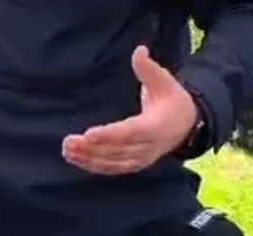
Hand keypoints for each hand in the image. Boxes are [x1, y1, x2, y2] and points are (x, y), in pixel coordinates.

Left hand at [62, 46, 198, 175]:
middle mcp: (148, 147)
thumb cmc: (172, 100)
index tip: (88, 134)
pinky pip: (111, 168)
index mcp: (156, 126)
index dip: (109, 135)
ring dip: (88, 158)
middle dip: (91, 148)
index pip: (130, 132)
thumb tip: (139, 50)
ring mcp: (141, 159)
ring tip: (67, 149)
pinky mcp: (133, 165)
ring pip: (112, 162)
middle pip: (117, 150)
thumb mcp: (164, 81)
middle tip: (69, 142)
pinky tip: (75, 158)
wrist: (185, 125)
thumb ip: (148, 69)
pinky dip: (92, 165)